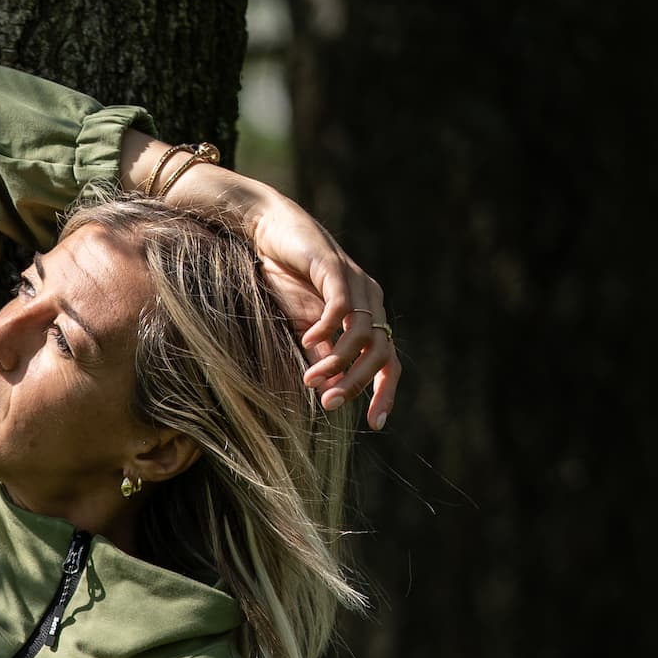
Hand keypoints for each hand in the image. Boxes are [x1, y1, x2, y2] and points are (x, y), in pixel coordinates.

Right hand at [231, 182, 399, 432]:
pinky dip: (327, 329)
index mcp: (367, 317)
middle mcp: (370, 301)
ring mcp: (356, 283)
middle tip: (329, 404)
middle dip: (357, 385)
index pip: (388, 362)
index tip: (374, 425)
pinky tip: (307, 340)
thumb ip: (322, 356)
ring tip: (310, 378)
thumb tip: (330, 393)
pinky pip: (341, 307)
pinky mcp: (335, 268)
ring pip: (362, 335)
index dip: (385, 393)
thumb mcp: (304, 327)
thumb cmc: (286, 279)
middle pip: (380, 353)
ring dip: (337, 363)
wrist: (269, 232)